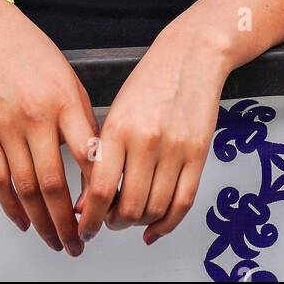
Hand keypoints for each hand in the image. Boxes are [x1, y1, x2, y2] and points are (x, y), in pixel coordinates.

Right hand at [0, 0, 98, 256]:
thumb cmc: (32, 52)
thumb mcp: (70, 79)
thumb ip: (82, 120)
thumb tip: (95, 163)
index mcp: (64, 101)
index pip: (88, 156)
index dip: (98, 191)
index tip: (106, 211)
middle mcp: (36, 117)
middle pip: (54, 183)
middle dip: (69, 222)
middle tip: (79, 243)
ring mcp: (8, 127)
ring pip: (26, 189)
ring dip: (43, 223)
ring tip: (56, 240)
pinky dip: (11, 207)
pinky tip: (23, 221)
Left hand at [77, 20, 224, 244]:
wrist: (192, 55)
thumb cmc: (149, 81)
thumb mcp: (115, 113)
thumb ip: (100, 156)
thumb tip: (85, 203)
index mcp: (118, 128)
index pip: (100, 190)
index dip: (90, 219)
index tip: (84, 228)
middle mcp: (146, 141)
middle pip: (129, 207)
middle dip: (114, 224)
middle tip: (109, 223)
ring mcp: (175, 149)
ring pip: (155, 209)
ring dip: (139, 224)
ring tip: (131, 219)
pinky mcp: (199, 155)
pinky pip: (183, 203)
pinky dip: (167, 225)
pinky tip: (155, 228)